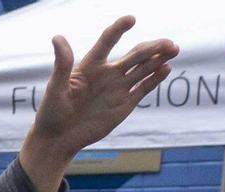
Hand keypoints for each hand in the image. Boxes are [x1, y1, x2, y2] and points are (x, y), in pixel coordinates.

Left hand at [18, 18, 176, 191]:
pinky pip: (143, 88)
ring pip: (143, 69)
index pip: (108, 41)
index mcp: (90, 66)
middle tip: (167, 43)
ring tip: (172, 50)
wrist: (58, 140)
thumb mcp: (55, 88)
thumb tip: (57, 37)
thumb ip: (62, 64)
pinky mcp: (124, 104)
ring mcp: (118, 88)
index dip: (118, 30)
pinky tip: (165, 69)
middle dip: (152, 47)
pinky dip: (155, 79)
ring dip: (158, 59)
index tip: (131, 19)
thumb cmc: (51, 113)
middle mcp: (107, 74)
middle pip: (134, 55)